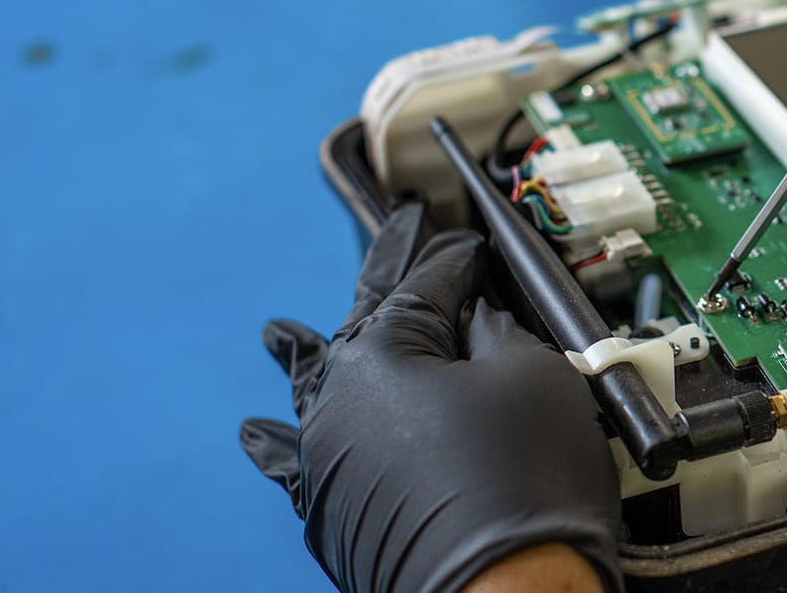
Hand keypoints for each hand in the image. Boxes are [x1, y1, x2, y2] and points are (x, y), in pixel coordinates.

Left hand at [239, 204, 620, 592]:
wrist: (504, 592)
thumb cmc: (525, 486)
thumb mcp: (533, 374)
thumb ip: (496, 330)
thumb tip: (475, 320)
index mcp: (380, 355)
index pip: (424, 284)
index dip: (457, 259)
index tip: (471, 244)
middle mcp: (338, 402)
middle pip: (364, 322)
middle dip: (386, 275)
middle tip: (398, 231)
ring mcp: (327, 460)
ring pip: (311, 390)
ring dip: (302, 356)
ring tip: (276, 334)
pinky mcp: (333, 511)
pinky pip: (290, 467)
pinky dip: (276, 445)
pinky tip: (254, 434)